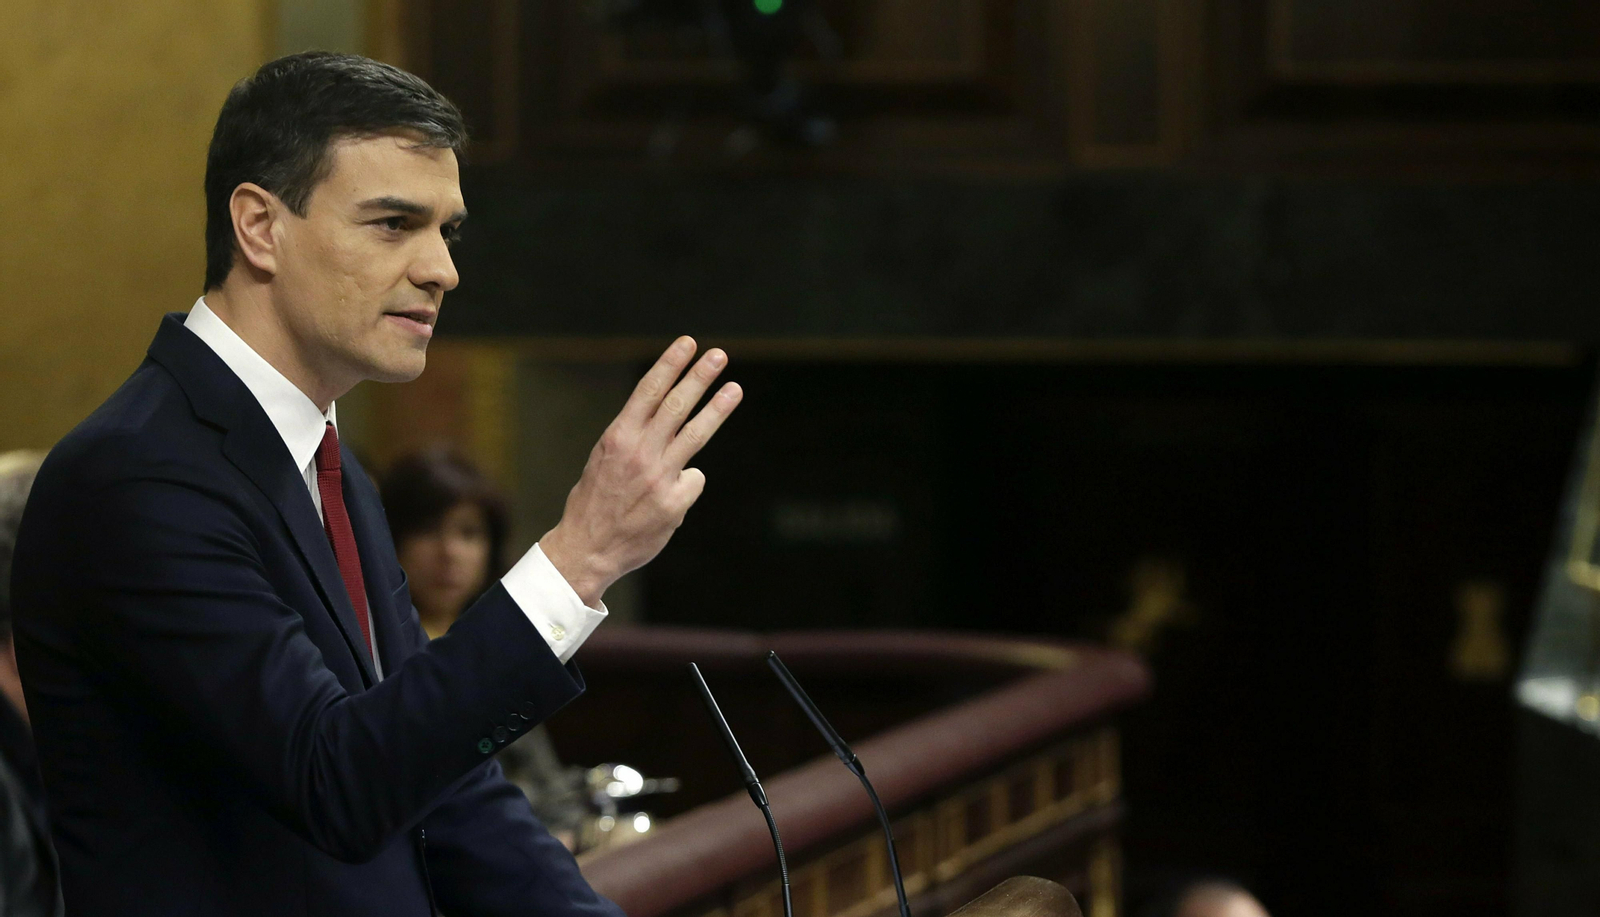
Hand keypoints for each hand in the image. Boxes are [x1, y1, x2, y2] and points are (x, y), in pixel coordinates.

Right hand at [539, 337, 741, 605]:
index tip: (687, 344)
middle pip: (677, 405)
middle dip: (699, 377)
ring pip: (695, 434)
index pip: (649, 392)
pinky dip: (686, 483)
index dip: (670, 365)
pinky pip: (693, 480)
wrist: (586, 549)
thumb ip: (634, 438)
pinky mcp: (674, 503)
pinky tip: (669, 497)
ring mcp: (659, 478)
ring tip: (734, 388)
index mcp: (618, 437)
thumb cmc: (595, 502)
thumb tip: (664, 420)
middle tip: (718, 355)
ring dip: (717, 408)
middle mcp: (639, 453)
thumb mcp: (605, 459)